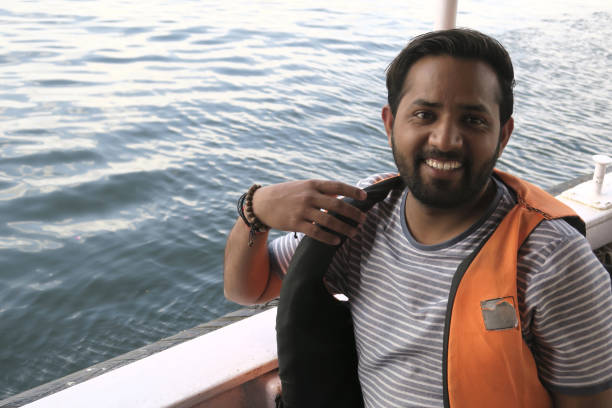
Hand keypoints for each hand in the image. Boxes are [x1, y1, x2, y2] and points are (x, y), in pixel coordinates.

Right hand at [252, 180, 366, 244]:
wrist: (262, 203)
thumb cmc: (286, 194)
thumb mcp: (303, 186)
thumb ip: (320, 190)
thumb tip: (341, 196)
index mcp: (312, 184)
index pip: (337, 186)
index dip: (353, 191)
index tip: (365, 197)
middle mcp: (309, 196)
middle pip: (337, 205)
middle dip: (353, 213)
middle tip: (363, 219)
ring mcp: (302, 210)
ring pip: (329, 221)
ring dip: (345, 228)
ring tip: (354, 232)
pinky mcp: (295, 223)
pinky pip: (316, 232)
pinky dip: (328, 237)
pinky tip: (337, 241)